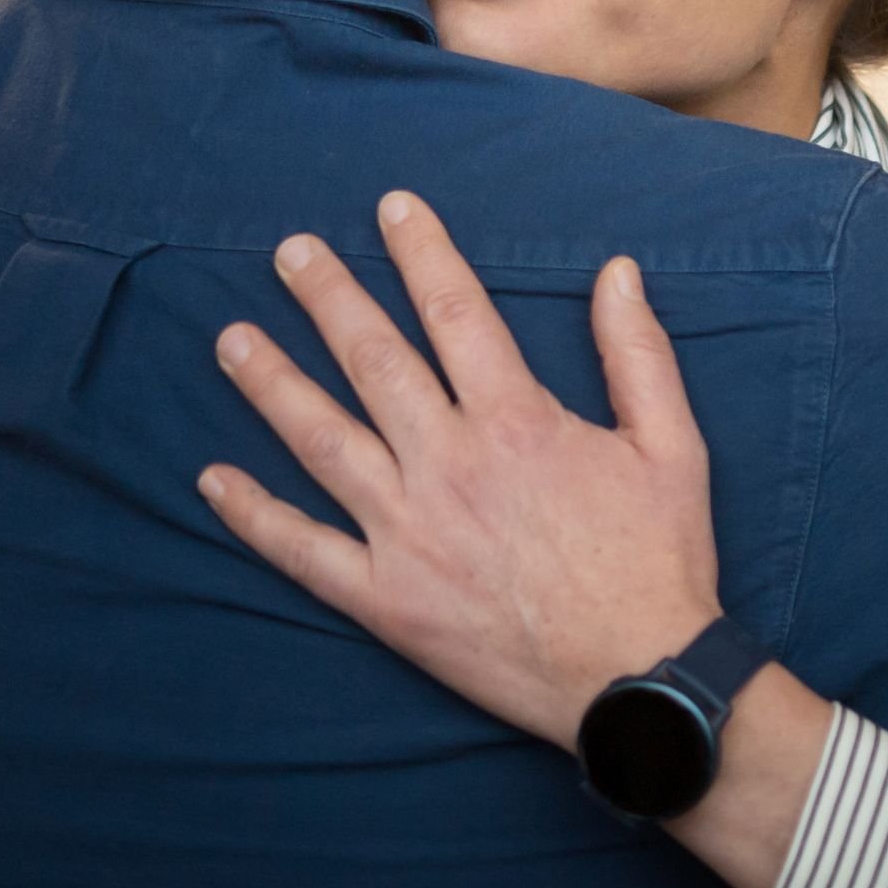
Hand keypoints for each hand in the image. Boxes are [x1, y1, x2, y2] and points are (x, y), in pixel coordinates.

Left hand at [198, 192, 721, 747]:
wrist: (638, 679)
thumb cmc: (659, 562)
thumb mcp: (673, 446)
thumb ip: (637, 353)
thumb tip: (617, 271)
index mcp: (517, 421)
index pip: (455, 311)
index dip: (421, 251)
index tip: (392, 208)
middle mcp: (449, 466)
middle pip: (373, 359)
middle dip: (328, 297)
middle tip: (289, 253)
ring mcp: (408, 533)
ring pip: (322, 441)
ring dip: (273, 384)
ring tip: (232, 341)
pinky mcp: (386, 600)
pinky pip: (303, 551)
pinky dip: (253, 516)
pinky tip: (214, 480)